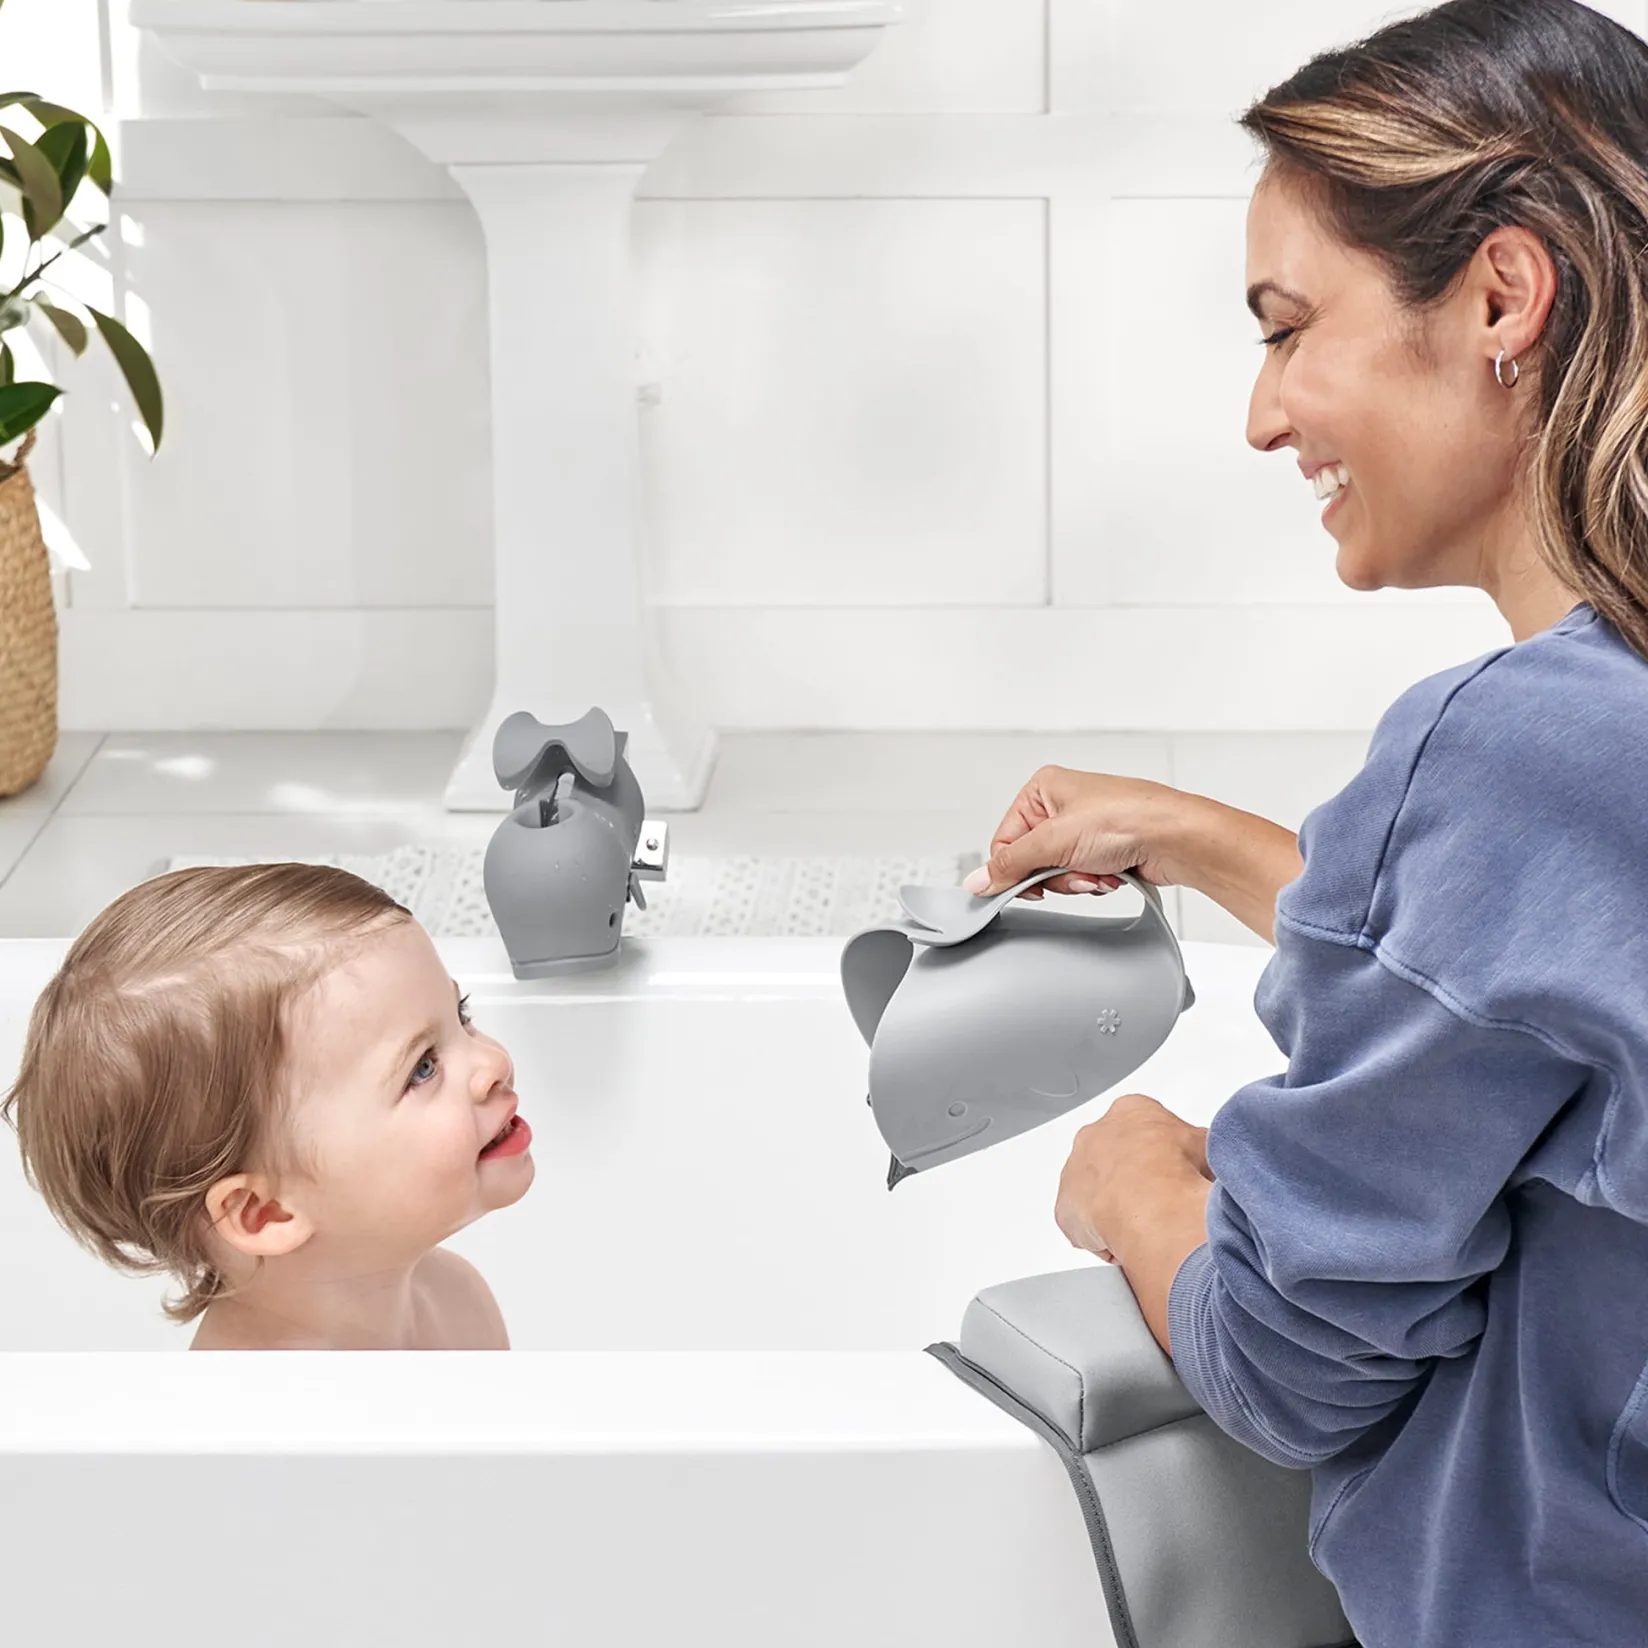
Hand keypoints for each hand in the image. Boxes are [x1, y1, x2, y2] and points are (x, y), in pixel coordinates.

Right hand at [963, 766, 1190, 901]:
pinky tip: (1110, 875)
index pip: (1004, 840)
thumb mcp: (1054, 841)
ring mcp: (1083, 829)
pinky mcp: (1103, 849)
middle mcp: (1061, 806)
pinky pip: (1080, 876)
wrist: (1176, 836)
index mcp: (1043, 789)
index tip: (1026, 887)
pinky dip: (1093, 882)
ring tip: (1098, 872)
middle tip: (1073, 872)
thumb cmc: (1127, 817)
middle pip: (1031, 860)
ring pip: (1056, 873)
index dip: (1013, 869)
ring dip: (1075, 881)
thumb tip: (978, 880)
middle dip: (1053, 875)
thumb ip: (1010, 864)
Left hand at [1054, 1092, 1211, 1263]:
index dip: (1161, 1156)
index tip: (1173, 1173)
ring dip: (1115, 1208)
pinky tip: (1124, 1241)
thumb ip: (1199, 1146)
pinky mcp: (1065, 1207)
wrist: (1151, 1204)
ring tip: (1144, 1224)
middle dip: (1134, 1180)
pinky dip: (1102, 1237)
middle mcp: (1095, 1134)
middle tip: (1158, 1202)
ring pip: (1097, 1192)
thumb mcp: (1207, 1146)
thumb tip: (1210, 1157)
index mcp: (1130, 1111)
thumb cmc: (1176, 1171)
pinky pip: (1083, 1225)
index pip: (1143, 1131)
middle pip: (1115, 1159)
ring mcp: (1075, 1169)